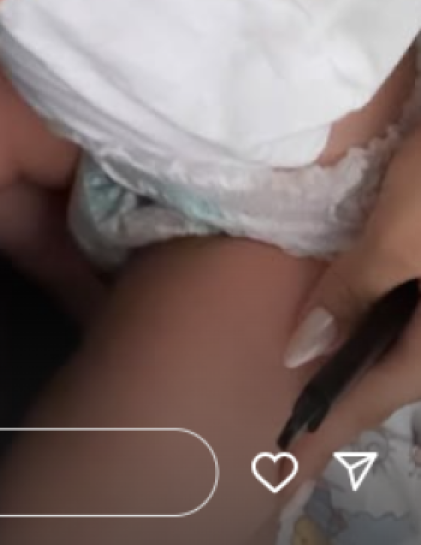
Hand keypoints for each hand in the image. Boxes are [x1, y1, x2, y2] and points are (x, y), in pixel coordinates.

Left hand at [284, 124, 420, 429]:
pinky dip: (369, 308)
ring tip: (298, 357)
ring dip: (353, 343)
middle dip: (340, 384)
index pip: (378, 393)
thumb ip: (354, 291)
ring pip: (397, 333)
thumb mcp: (399, 231)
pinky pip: (404, 303)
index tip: (281, 454)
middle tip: (281, 406)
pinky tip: (338, 301)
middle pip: (393, 368)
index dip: (328, 420)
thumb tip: (303, 350)